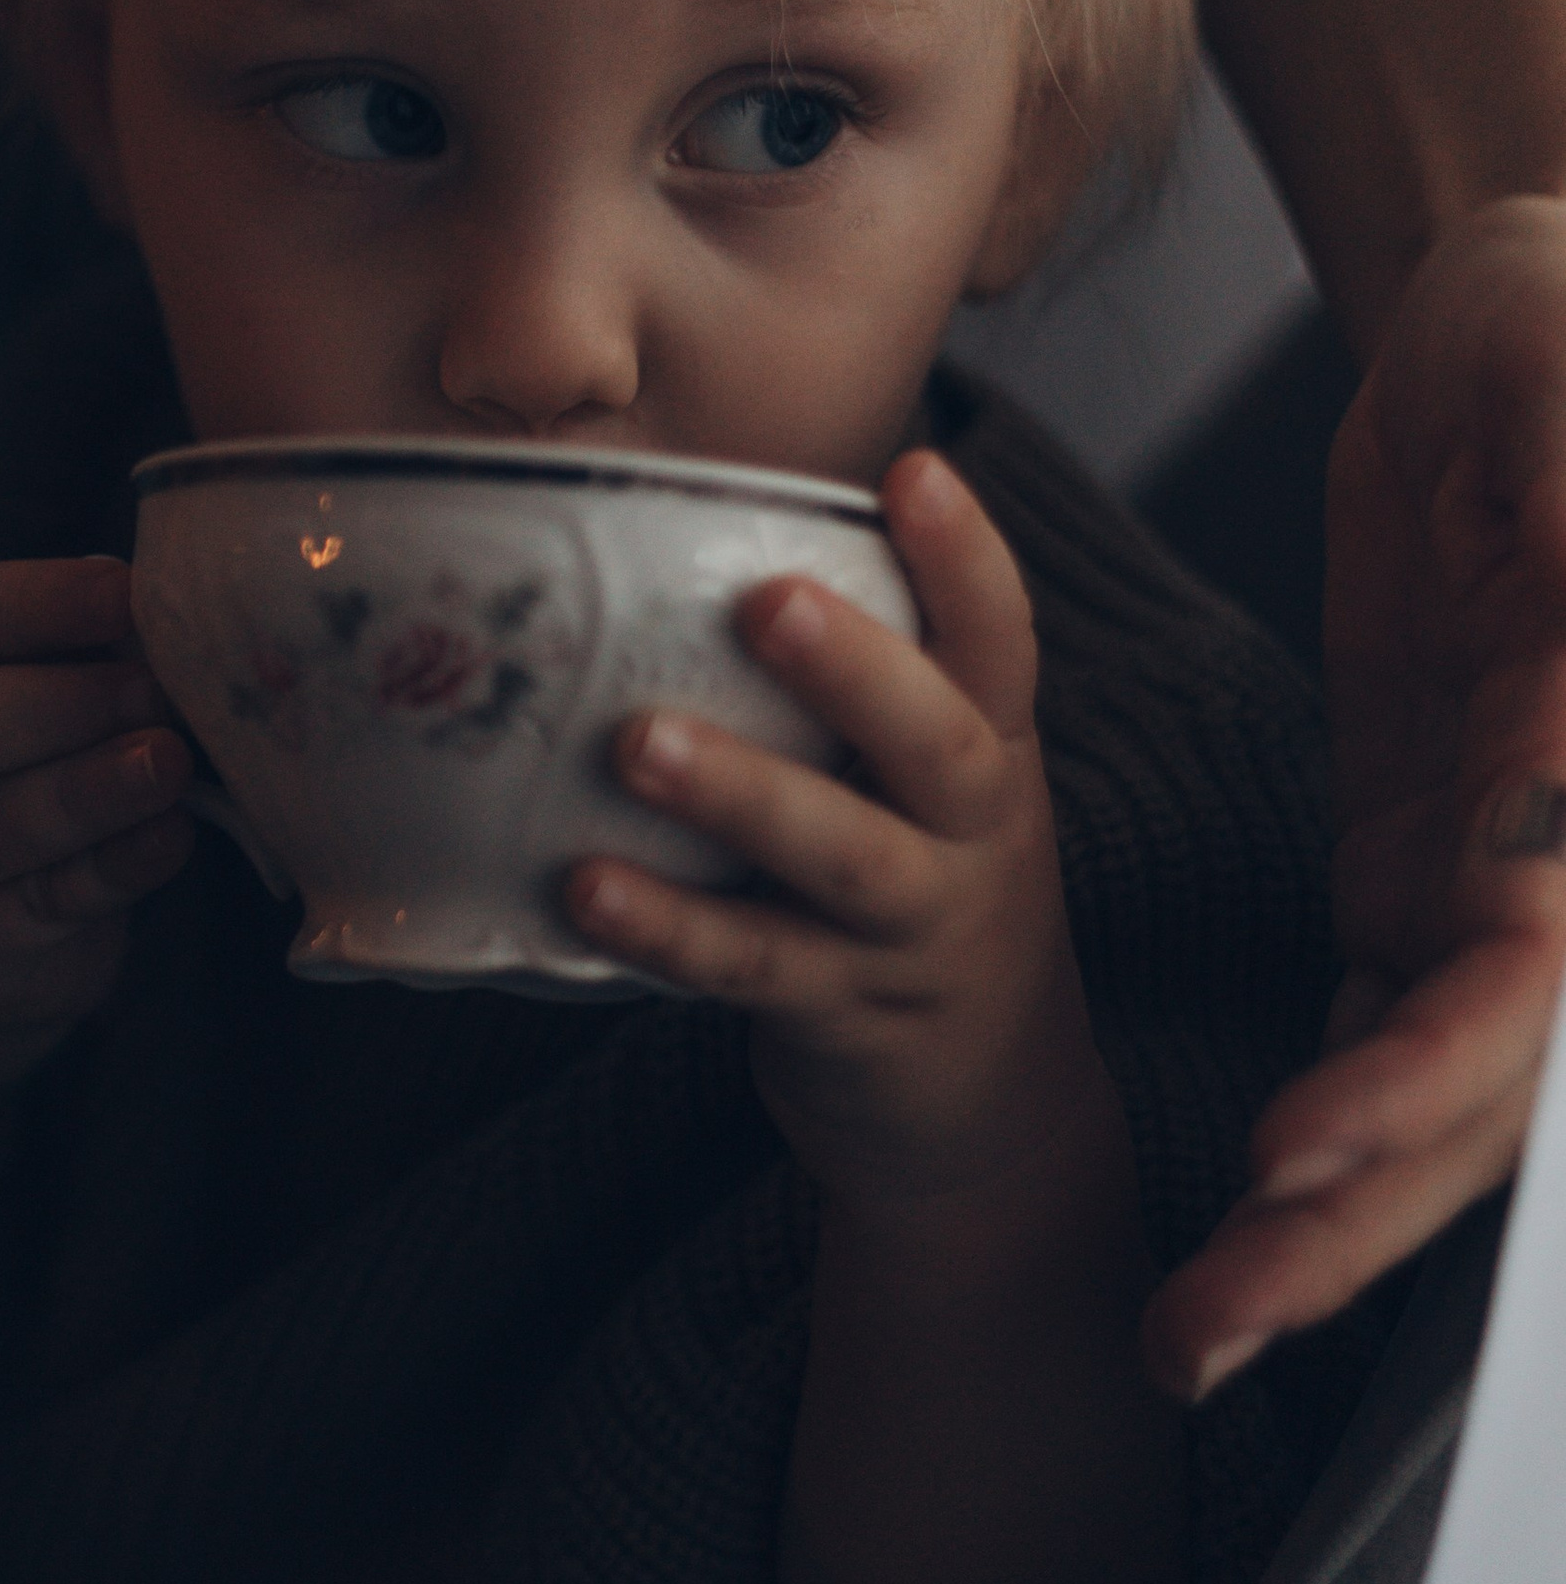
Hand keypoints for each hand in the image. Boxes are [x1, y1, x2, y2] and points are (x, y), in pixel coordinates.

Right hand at [0, 554, 195, 1055]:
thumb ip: (63, 647)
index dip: (30, 604)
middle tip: (152, 692)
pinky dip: (110, 869)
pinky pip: (31, 909)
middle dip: (53, 708)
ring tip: (168, 762)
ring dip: (86, 793)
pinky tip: (169, 835)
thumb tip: (162, 616)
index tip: (122, 593)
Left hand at [563, 453, 1108, 1213]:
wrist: (987, 1113)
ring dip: (741, 794)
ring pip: (840, 855)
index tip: (917, 469)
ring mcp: (916, 931)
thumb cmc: (920, 898)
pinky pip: (751, 967)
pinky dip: (668, 928)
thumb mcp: (928, 794)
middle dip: (855, 667)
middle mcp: (974, 834)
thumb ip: (856, 698)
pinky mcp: (847, 1018)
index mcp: (991, 754)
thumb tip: (689, 553)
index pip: (999, 641)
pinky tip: (584, 887)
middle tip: (768, 601)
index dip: (966, 558)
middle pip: (934, 740)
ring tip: (637, 743)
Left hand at [1146, 197, 1565, 1395]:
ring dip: (1318, 1222)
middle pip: (1473, 1086)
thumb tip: (1556, 733)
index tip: (1300, 1152)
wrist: (1519, 311)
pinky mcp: (1434, 859)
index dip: (1428, 1079)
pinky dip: (1315, 1130)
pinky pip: (1379, 1020)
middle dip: (1346, 1220)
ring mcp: (1502, 872)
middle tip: (1204, 1330)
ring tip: (1194, 1331)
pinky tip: (1232, 1219)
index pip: (1529, 973)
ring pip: (1418, 1087)